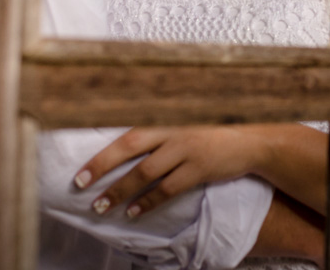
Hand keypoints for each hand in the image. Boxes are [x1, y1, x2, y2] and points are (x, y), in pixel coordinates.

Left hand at [74, 125, 259, 218]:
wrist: (248, 138)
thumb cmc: (208, 129)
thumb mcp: (181, 120)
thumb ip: (155, 127)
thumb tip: (120, 142)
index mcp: (163, 116)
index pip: (124, 132)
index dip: (101, 149)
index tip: (81, 166)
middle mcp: (171, 129)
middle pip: (129, 147)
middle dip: (102, 166)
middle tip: (80, 184)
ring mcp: (185, 149)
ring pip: (146, 172)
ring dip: (121, 191)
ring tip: (103, 206)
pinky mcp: (199, 168)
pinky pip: (169, 189)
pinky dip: (149, 202)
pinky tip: (135, 212)